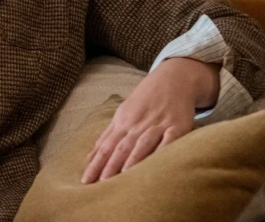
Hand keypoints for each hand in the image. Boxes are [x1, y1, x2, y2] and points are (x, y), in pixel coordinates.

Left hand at [81, 58, 217, 183]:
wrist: (172, 79)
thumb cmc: (144, 101)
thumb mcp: (122, 114)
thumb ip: (107, 136)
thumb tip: (89, 158)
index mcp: (122, 122)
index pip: (106, 147)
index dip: (96, 164)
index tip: (86, 181)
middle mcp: (137, 124)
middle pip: (121, 148)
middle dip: (110, 166)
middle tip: (101, 184)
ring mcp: (158, 124)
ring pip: (143, 144)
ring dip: (133, 159)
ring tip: (124, 176)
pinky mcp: (178, 125)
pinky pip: (170, 139)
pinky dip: (164, 150)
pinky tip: (159, 162)